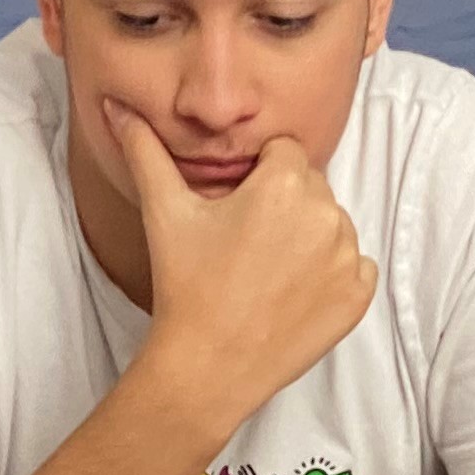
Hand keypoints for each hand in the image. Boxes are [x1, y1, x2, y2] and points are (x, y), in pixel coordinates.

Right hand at [115, 102, 375, 424]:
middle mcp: (326, 214)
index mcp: (285, 183)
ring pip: (332, 225)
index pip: (283, 153)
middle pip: (310, 187)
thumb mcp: (164, 210)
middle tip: (245, 245)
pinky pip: (355, 266)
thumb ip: (145, 149)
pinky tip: (292, 293)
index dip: (257, 178)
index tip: (236, 212)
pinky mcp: (358, 296)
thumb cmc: (185, 286)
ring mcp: (348, 257)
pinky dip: (331, 276)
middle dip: (283, 206)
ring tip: (265, 272)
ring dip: (307, 239)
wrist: (207, 367)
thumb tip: (117, 107)